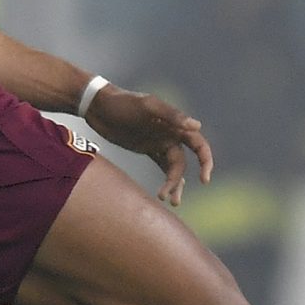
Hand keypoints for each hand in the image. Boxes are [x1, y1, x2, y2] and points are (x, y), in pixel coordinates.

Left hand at [85, 85, 213, 206]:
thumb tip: (198, 126)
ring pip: (173, 168)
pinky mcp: (148, 149)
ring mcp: (159, 142)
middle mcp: (170, 134)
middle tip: (174, 200)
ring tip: (167, 201)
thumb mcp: (147, 106)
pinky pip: (162, 166)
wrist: (98, 106)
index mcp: (174, 123)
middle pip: (184, 162)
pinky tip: (163, 194)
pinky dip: (165, 179)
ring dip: (173, 185)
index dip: (205, 160)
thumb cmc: (123, 103)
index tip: (204, 179)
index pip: (198, 143)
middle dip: (180, 181)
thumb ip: (172, 115)